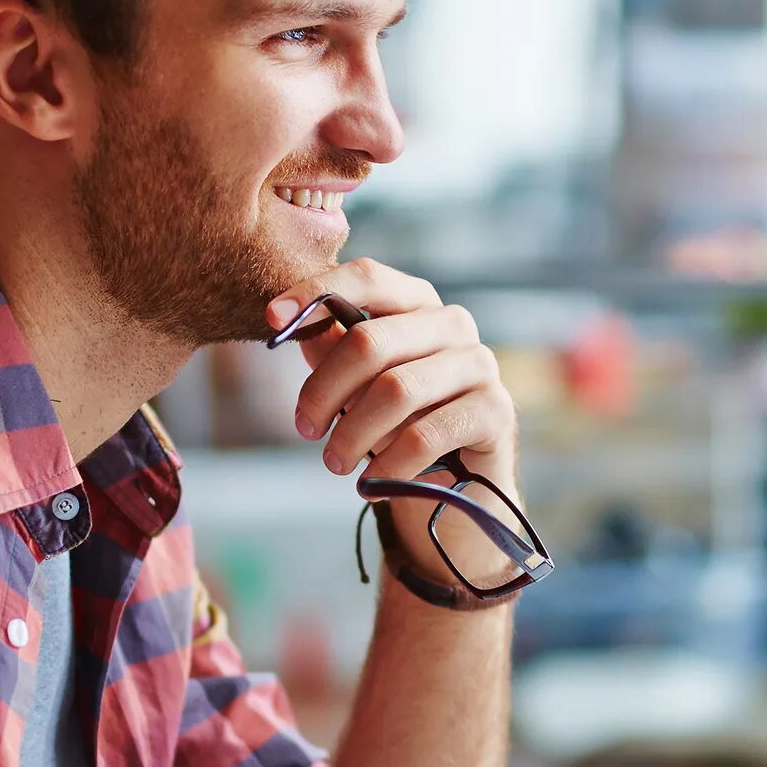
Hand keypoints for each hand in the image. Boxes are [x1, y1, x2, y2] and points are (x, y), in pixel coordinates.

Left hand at [269, 261, 524, 583]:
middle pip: (370, 342)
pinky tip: (372, 484)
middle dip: (324, 390)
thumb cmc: (401, 425)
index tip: (271, 320)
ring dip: (352, 435)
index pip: (368, 277)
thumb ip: (332, 349)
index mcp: (417, 304)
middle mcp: (453, 324)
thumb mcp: (358, 387)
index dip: (315, 292)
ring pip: (396, 391)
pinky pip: (425, 435)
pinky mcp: (495, 411)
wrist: (460, 489)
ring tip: (335, 464)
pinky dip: (388, 464)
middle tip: (305, 429)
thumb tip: (291, 323)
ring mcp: (479, 364)